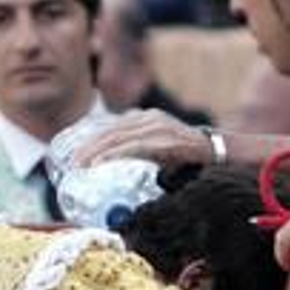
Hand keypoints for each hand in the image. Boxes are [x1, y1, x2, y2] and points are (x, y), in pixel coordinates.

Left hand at [69, 109, 210, 169]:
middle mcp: (148, 118)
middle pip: (110, 130)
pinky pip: (132, 146)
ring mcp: (156, 126)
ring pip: (118, 137)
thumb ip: (138, 153)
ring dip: (96, 151)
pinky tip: (99, 163)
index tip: (76, 153)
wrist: (216, 152)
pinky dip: (113, 154)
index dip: (92, 139)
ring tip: (80, 165)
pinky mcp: (163, 139)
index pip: (112, 126)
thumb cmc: (187, 156)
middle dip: (89, 146)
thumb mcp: (158, 150)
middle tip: (73, 163)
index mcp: (145, 118)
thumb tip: (115, 171)